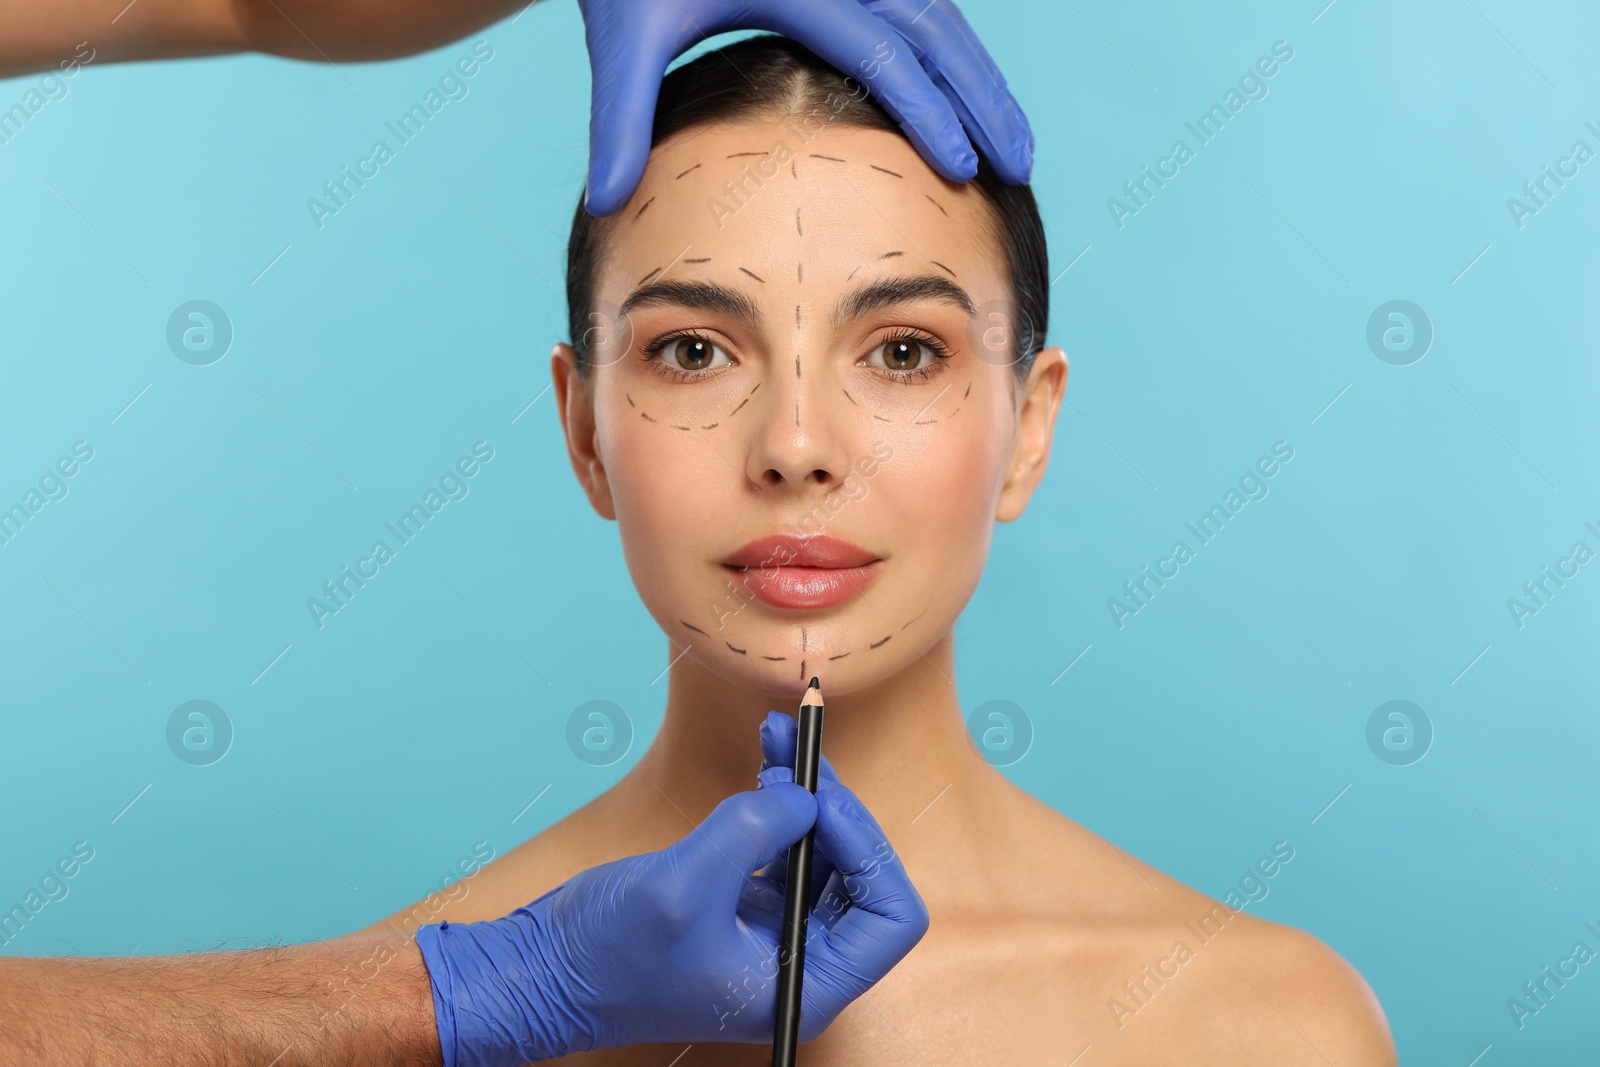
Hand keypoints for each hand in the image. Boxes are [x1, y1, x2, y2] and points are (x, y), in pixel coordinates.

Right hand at [415, 721, 928, 1065]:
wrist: (545, 970)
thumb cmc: (609, 956)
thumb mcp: (684, 887)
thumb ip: (752, 833)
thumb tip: (805, 795)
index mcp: (808, 984)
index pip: (891, 917)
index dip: (868, 849)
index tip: (821, 801)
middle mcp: (802, 961)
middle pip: (862, 874)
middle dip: (836, 808)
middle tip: (802, 755)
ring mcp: (775, 932)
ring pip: (826, 851)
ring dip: (810, 794)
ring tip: (781, 743)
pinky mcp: (745, 904)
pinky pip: (787, 846)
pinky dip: (782, 802)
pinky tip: (765, 766)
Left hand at [577, 0, 1033, 215]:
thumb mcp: (622, 37)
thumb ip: (619, 118)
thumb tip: (603, 202)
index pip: (880, 50)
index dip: (927, 110)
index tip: (964, 166)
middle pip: (933, 28)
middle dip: (982, 97)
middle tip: (1019, 164)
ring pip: (938, 13)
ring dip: (981, 75)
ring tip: (1013, 139)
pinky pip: (921, 4)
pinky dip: (953, 53)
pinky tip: (971, 95)